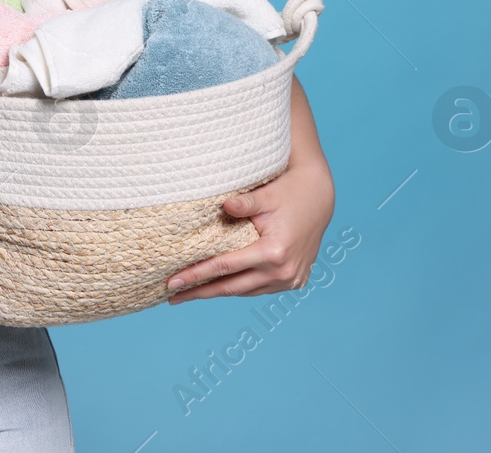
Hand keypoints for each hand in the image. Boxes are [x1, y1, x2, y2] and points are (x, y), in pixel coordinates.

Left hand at [164, 155, 335, 303]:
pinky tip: (220, 286)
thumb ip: (244, 203)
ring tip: (191, 292)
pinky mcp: (294, 281)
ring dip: (219, 292)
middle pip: (232, 287)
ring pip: (246, 291)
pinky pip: (259, 289)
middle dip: (200, 292)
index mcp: (274, 253)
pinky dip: (239, 287)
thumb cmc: (288, 192)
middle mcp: (283, 272)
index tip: (172, 283)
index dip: (196, 275)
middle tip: (172, 296)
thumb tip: (223, 206)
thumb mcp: (265, 195)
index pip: (225, 268)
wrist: (319, 198)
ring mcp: (290, 280)